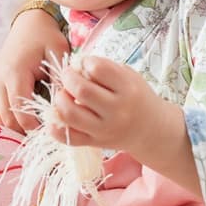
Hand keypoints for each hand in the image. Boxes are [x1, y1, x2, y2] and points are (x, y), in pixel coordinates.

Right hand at [0, 7, 67, 131]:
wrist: (28, 24)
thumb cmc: (46, 38)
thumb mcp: (58, 52)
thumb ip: (59, 79)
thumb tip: (63, 106)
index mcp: (15, 73)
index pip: (19, 111)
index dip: (33, 126)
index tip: (50, 130)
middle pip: (6, 120)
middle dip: (24, 132)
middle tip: (45, 136)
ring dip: (14, 130)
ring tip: (34, 133)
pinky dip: (3, 125)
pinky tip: (20, 128)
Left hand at [51, 56, 197, 195]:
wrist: (151, 129)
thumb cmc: (135, 96)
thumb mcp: (128, 75)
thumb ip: (103, 68)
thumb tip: (73, 66)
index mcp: (127, 89)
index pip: (97, 69)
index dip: (85, 62)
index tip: (85, 64)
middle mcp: (117, 111)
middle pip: (81, 90)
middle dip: (67, 78)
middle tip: (68, 76)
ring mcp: (104, 129)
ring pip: (70, 114)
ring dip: (59, 100)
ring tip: (64, 95)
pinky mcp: (94, 143)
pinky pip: (67, 137)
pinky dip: (55, 126)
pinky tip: (58, 115)